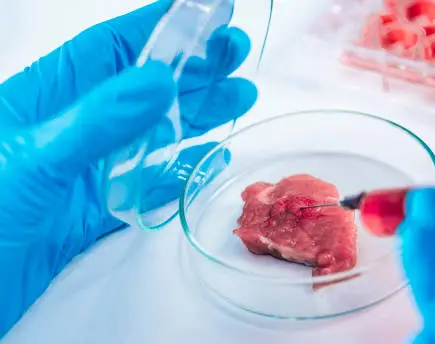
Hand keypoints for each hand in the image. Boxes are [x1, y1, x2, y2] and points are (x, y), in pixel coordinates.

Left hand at [0, 0, 255, 337]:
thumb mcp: (34, 160)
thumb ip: (97, 121)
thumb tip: (159, 80)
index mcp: (45, 100)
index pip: (111, 48)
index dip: (160, 25)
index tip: (205, 10)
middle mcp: (70, 129)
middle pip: (141, 87)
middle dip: (191, 67)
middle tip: (234, 52)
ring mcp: (83, 171)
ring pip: (150, 134)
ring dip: (196, 115)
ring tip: (239, 96)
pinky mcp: (92, 212)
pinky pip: (145, 186)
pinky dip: (179, 173)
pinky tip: (209, 159)